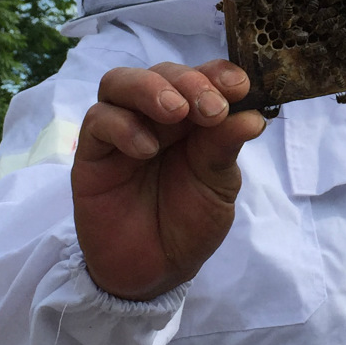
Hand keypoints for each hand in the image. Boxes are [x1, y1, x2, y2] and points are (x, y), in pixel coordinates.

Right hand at [73, 61, 266, 299]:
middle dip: (190, 83)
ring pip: (121, 83)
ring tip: (176, 113)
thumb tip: (252, 116)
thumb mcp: (217, 187)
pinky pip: (98, 120)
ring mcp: (121, 130)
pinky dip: (123, 126)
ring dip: (151, 89)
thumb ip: (224, 148)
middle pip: (163, 73)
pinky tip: (146, 149)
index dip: (219, 73)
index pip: (202, 77)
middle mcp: (155, 117)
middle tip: (211, 109)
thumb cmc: (188, 223)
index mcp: (193, 119)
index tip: (240, 86)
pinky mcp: (92, 152)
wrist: (154, 271)